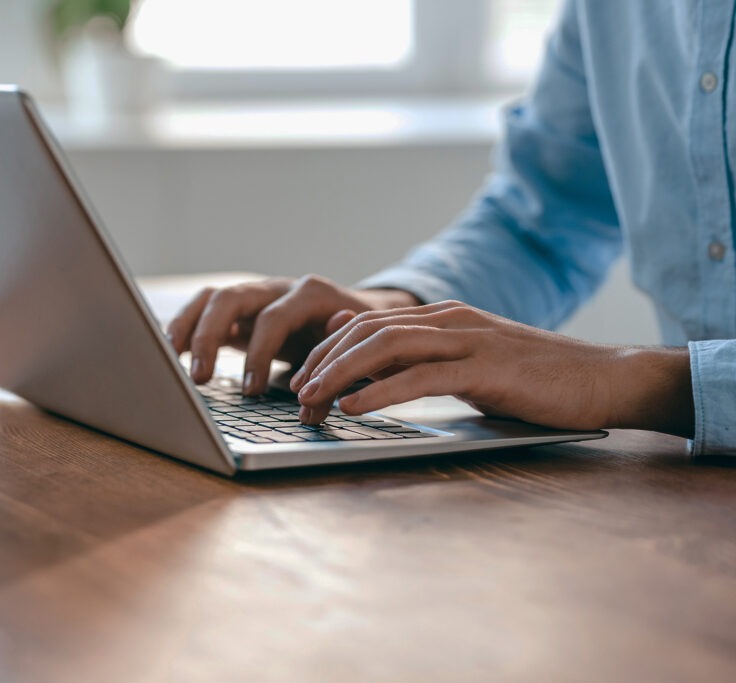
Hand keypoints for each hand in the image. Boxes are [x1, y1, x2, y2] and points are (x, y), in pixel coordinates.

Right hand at [166, 275, 419, 394]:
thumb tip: (331, 358)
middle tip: (200, 378)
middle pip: (230, 298)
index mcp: (309, 294)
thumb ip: (343, 352)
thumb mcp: (359, 345)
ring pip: (211, 298)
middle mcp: (277, 288)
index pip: (273, 319)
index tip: (251, 391)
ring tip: (171, 359)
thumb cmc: (360, 337)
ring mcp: (256, 297)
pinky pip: (205, 311)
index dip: (259, 355)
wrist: (364, 315)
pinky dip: (186, 328)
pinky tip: (170, 353)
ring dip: (188, 327)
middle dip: (209, 337)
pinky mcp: (242, 312)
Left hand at [291, 300, 694, 437]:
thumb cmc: (533, 379)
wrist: (602, 379)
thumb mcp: (466, 363)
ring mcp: (468, 340)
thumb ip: (420, 356)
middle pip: (367, 331)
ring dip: (340, 374)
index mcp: (442, 318)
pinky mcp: (485, 368)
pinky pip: (421, 377)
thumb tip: (364, 352)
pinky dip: (380, 392)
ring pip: (386, 347)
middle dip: (323, 361)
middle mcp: (449, 320)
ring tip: (311, 399)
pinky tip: (354, 408)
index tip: (300, 378)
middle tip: (295, 393)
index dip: (326, 350)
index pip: (367, 324)